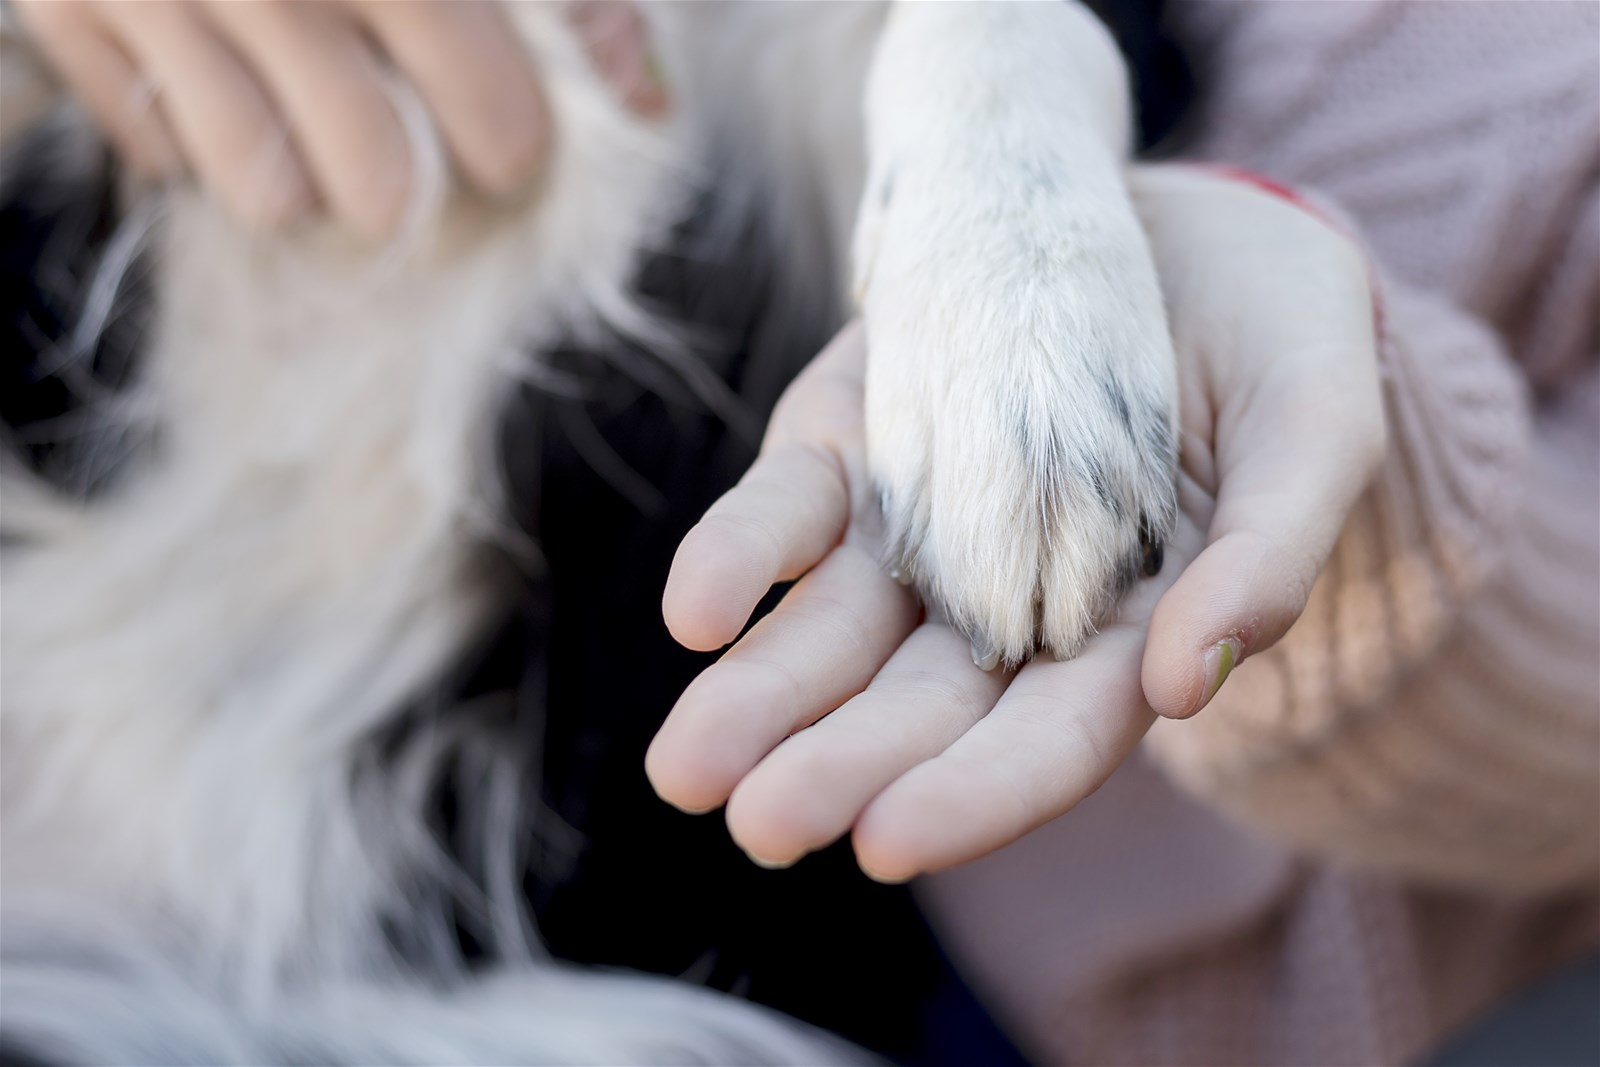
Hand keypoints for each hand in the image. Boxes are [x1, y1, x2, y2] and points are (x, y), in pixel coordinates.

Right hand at [12, 0, 663, 237]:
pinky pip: (157, 153)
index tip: (508, 144)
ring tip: (298, 117)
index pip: (491, 107)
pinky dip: (189, 139)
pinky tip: (201, 76)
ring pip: (268, 194)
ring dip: (296, 178)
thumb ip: (576, 1)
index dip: (509, 138)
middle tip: (397, 152)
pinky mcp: (70, 10)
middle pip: (379, 187)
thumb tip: (650, 106)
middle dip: (401, 189)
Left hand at [647, 163, 1384, 881]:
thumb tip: (1194, 680)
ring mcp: (920, 528)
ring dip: (761, 696)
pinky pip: (788, 514)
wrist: (1180, 226)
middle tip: (761, 826)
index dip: (977, 791)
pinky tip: (696, 614)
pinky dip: (740, 558)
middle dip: (840, 765)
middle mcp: (1009, 602)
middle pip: (919, 706)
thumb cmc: (1276, 338)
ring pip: (833, 631)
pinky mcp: (855, 452)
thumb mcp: (1314, 426)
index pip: (1050, 736)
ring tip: (686, 768)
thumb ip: (1272, 552)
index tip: (888, 841)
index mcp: (1128, 631)